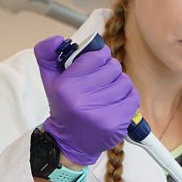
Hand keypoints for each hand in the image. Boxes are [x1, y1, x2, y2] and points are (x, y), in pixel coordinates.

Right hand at [34, 35, 139, 165]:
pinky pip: (133, 98)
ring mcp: (99, 114)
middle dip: (109, 72)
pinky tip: (114, 106)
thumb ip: (47, 53)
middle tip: (99, 84)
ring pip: (125, 82)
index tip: (95, 66)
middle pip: (114, 67)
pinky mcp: (115, 125)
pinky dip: (127, 100)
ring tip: (106, 96)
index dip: (99, 58)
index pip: (97, 56)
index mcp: (65, 85)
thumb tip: (58, 38)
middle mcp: (81, 100)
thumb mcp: (49, 78)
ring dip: (119, 86)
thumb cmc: (64, 106)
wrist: (69, 142)